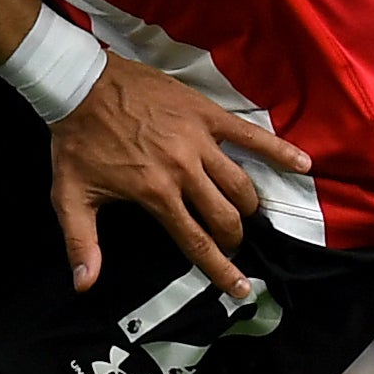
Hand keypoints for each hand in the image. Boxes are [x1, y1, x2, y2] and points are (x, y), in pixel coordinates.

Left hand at [48, 53, 311, 301]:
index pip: (197, 241)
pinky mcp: (207, 114)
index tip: (240, 289)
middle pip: (225, 216)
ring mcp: (199, 140)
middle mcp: (183, 170)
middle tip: (229, 243)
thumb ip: (82, 243)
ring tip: (244, 213)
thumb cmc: (76, 142)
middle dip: (232, 237)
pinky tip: (304, 164)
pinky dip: (279, 150)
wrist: (80, 84)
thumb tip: (83, 284)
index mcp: (155, 193)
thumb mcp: (69, 197)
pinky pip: (251, 134)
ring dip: (247, 205)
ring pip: (241, 182)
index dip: (221, 269)